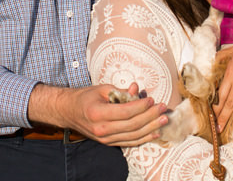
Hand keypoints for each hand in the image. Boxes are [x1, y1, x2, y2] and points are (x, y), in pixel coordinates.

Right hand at [28, 82, 167, 146]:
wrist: (69, 112)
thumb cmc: (85, 97)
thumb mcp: (102, 89)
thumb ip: (120, 91)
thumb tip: (136, 90)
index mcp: (98, 113)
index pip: (125, 111)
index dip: (140, 106)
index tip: (151, 99)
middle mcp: (101, 129)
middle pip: (132, 125)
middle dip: (150, 116)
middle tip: (163, 108)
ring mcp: (105, 138)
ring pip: (133, 136)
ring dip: (151, 128)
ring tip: (163, 120)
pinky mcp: (108, 143)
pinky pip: (129, 142)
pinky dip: (143, 138)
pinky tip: (155, 132)